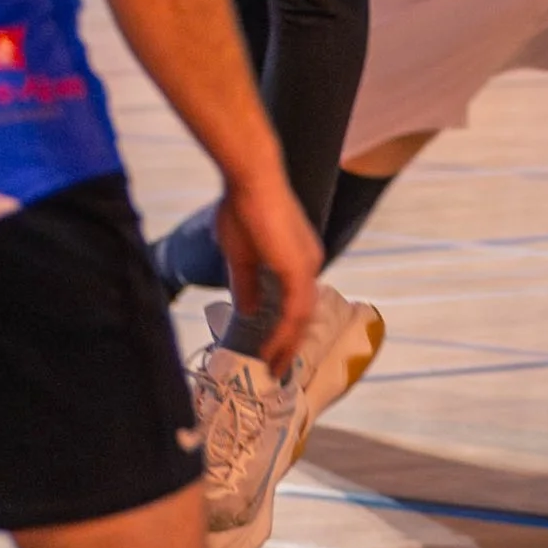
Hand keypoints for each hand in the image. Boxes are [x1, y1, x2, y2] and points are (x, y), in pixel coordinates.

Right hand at [214, 153, 319, 379]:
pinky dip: (284, 335)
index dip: (286, 326)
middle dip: (290, 344)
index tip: (270, 346)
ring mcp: (307, 268)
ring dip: (288, 346)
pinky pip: (295, 313)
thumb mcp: (239, 254)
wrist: (249, 178)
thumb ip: (246, 284)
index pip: (295, 300)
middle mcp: (308, 264)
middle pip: (302, 313)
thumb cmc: (241, 207)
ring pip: (301, 318)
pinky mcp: (299, 271)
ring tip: (272, 368)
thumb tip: (247, 312)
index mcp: (297, 257)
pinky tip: (269, 350)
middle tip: (275, 368)